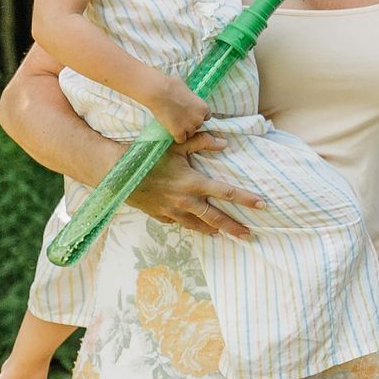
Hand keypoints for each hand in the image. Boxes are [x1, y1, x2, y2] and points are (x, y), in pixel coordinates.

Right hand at [124, 134, 263, 237]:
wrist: (115, 173)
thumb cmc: (146, 156)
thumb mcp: (175, 145)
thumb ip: (201, 142)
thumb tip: (224, 142)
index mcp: (193, 183)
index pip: (226, 192)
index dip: (246, 198)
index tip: (262, 204)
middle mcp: (185, 200)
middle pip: (216, 217)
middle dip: (234, 227)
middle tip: (249, 235)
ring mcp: (171, 211)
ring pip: (197, 225)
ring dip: (212, 230)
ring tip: (225, 235)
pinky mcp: (159, 215)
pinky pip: (178, 223)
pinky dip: (189, 225)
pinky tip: (195, 227)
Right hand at [146, 75, 209, 141]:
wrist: (160, 93)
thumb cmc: (172, 86)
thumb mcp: (188, 91)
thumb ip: (191, 98)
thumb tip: (187, 97)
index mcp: (204, 108)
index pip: (206, 117)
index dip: (196, 116)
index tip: (189, 114)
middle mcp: (199, 118)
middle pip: (198, 126)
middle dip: (189, 123)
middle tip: (178, 118)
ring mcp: (190, 126)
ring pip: (189, 133)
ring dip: (183, 130)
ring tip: (173, 123)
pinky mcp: (179, 132)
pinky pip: (181, 140)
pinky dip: (176, 136)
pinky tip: (171, 130)